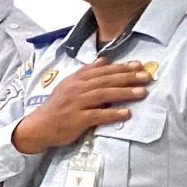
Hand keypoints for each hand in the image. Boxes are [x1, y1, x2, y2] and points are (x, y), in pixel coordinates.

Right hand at [12, 59, 153, 154]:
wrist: (39, 126)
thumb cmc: (57, 107)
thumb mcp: (69, 85)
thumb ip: (87, 73)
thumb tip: (104, 60)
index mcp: (76, 80)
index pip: (101, 71)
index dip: (120, 67)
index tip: (138, 65)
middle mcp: (76, 88)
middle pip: (105, 81)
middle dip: (127, 77)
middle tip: (147, 76)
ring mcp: (76, 103)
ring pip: (103, 95)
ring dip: (124, 93)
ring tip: (142, 92)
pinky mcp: (77, 119)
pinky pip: (97, 115)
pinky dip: (112, 114)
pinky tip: (126, 113)